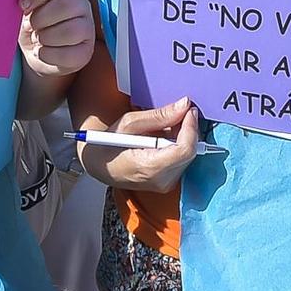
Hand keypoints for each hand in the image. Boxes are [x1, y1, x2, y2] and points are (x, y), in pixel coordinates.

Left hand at [17, 0, 93, 81]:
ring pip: (71, 30)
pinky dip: (47, 54)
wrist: (38, 51)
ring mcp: (88, 29)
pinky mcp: (85, 52)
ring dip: (45, 37)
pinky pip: (68, 54)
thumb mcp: (30, 7)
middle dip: (40, 18)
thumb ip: (29, 0)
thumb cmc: (34, 23)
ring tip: (37, 39)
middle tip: (30, 25)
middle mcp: (83, 5)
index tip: (22, 6)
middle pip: (66, 5)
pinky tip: (40, 51)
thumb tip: (23, 3)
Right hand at [78, 97, 198, 192]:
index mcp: (150, 167)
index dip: (191, 128)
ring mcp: (165, 185)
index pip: (184, 150)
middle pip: (189, 152)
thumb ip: (159, 116)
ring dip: (183, 138)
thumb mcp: (129, 124)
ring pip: (188, 156)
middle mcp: (160, 180)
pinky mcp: (167, 184)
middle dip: (188, 130)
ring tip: (163, 127)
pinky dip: (178, 146)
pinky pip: (182, 162)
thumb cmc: (108, 145)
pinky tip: (163, 139)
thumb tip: (183, 105)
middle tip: (178, 113)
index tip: (189, 111)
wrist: (99, 165)